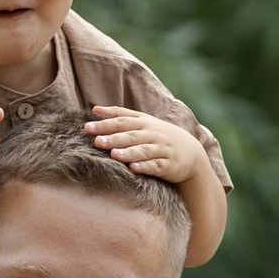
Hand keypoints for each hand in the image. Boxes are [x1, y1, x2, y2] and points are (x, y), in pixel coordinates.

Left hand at [90, 109, 206, 183]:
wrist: (190, 153)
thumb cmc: (159, 136)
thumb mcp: (143, 122)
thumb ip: (120, 115)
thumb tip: (94, 109)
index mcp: (144, 123)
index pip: (122, 121)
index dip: (105, 124)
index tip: (87, 127)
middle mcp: (152, 134)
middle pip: (131, 135)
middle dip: (114, 138)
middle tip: (97, 142)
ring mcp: (161, 150)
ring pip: (144, 150)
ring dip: (129, 152)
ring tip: (115, 155)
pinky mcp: (168, 165)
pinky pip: (156, 165)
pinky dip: (145, 166)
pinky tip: (134, 168)